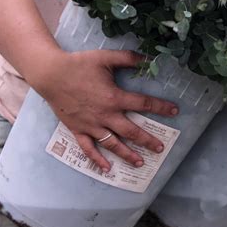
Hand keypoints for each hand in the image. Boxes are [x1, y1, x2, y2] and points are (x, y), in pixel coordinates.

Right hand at [30, 48, 177, 171]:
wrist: (51, 74)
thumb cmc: (79, 64)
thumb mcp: (106, 57)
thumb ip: (128, 58)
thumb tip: (148, 58)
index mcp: (114, 98)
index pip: (143, 104)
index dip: (161, 107)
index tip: (175, 111)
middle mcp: (105, 115)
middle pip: (131, 131)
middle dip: (148, 140)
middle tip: (161, 148)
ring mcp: (91, 125)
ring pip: (113, 144)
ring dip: (127, 154)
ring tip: (140, 163)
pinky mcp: (78, 130)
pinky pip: (88, 149)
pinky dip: (97, 160)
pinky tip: (107, 169)